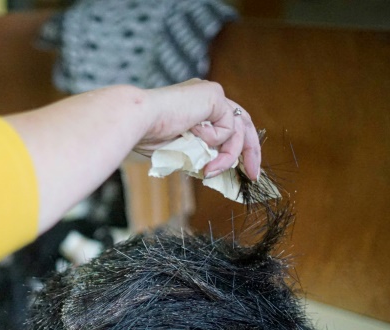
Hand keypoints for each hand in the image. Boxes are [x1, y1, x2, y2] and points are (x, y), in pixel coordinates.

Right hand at [135, 79, 261, 180]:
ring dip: (226, 157)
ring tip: (209, 170)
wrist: (137, 121)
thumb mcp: (180, 150)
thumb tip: (212, 170)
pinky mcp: (214, 95)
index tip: (242, 170)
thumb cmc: (146, 135)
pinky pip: (227, 127)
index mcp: (196, 106)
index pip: (227, 125)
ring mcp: (211, 94)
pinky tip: (193, 135)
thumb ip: (198, 154)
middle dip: (250, 152)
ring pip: (237, 130)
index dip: (236, 148)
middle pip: (243, 123)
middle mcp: (206, 96)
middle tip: (252, 175)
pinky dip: (214, 140)